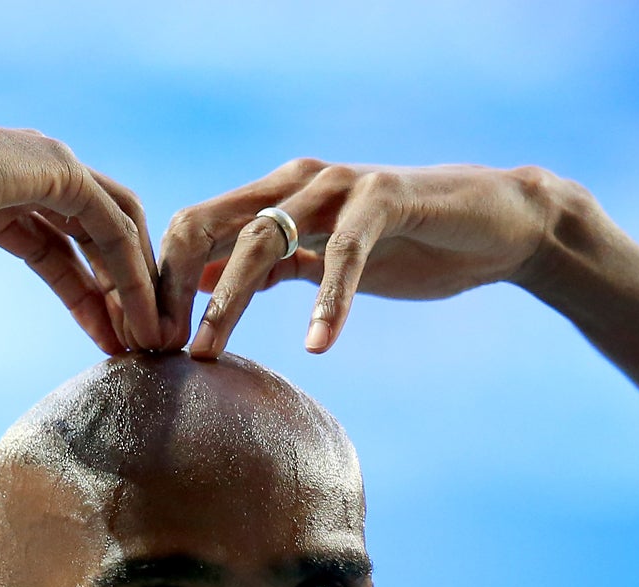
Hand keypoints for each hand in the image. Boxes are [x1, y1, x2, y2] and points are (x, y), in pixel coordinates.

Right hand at [0, 121, 163, 374]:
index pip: (57, 249)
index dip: (85, 297)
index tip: (109, 343)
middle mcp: (25, 173)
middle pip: (95, 236)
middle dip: (121, 290)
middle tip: (142, 344)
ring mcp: (46, 164)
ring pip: (115, 227)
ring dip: (137, 283)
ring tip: (150, 338)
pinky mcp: (61, 169)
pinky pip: (114, 227)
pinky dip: (133, 271)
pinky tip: (140, 317)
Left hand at [155, 159, 561, 357]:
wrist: (492, 225)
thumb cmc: (407, 245)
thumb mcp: (321, 259)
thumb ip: (268, 265)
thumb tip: (201, 283)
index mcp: (276, 194)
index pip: (193, 227)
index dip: (162, 281)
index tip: (146, 341)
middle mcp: (298, 180)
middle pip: (209, 226)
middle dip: (174, 291)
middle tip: (157, 350)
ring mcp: (339, 186)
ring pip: (261, 237)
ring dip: (227, 300)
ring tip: (206, 353)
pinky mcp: (385, 200)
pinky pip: (343, 253)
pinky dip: (327, 300)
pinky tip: (316, 344)